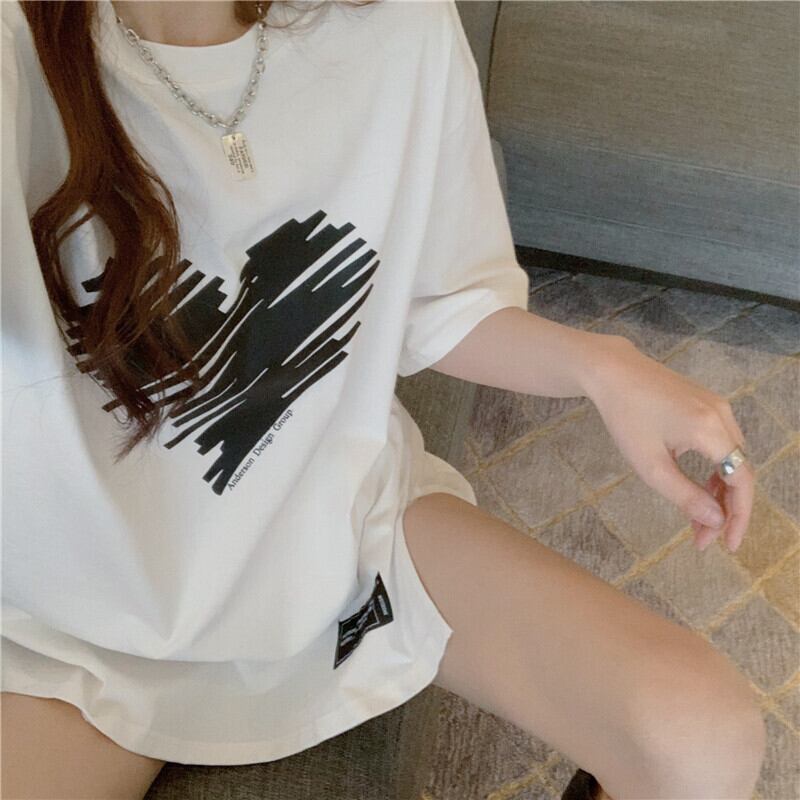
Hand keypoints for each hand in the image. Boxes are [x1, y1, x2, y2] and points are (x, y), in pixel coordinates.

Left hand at [584, 337, 753, 552]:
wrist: (612, 371)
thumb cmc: (624, 415)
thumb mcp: (649, 464)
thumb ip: (684, 494)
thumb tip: (715, 520)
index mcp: (710, 429)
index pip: (742, 481)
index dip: (739, 517)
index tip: (727, 545)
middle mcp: (721, 415)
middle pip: (740, 471)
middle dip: (725, 509)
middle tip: (703, 538)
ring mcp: (716, 405)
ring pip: (732, 458)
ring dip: (719, 490)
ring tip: (697, 518)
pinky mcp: (707, 402)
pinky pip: (722, 442)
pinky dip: (714, 468)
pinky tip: (697, 486)